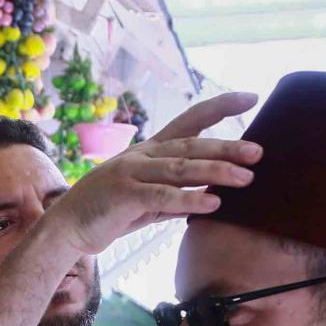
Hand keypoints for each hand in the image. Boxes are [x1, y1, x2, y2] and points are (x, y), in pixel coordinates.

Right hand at [43, 93, 260, 257]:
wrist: (67, 229)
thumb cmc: (108, 213)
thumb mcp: (148, 201)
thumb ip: (176, 193)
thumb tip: (211, 196)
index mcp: (149, 151)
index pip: (189, 121)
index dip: (220, 107)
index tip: (251, 97)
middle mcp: (142, 155)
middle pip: (191, 146)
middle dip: (227, 147)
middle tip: (258, 152)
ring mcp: (131, 173)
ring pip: (181, 169)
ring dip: (216, 173)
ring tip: (246, 178)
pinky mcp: (124, 196)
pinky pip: (163, 197)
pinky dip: (189, 200)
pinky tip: (213, 204)